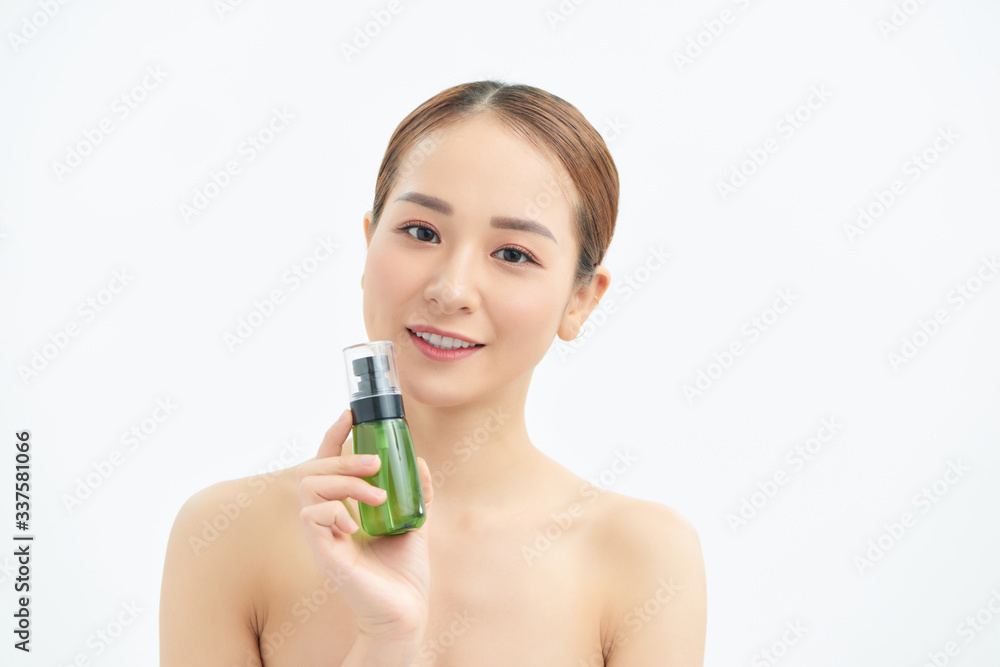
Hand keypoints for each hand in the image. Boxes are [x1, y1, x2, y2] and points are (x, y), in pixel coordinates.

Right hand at [297, 409, 433, 643]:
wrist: (406, 609)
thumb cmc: (403, 570)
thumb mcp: (413, 520)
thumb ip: (414, 491)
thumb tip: (418, 460)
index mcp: (344, 507)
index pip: (326, 463)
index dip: (334, 436)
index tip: (351, 415)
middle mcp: (328, 518)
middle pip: (313, 468)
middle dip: (343, 458)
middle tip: (374, 465)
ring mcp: (321, 535)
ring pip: (310, 486)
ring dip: (344, 483)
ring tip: (376, 497)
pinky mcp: (323, 553)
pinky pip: (312, 516)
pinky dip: (334, 511)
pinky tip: (355, 524)